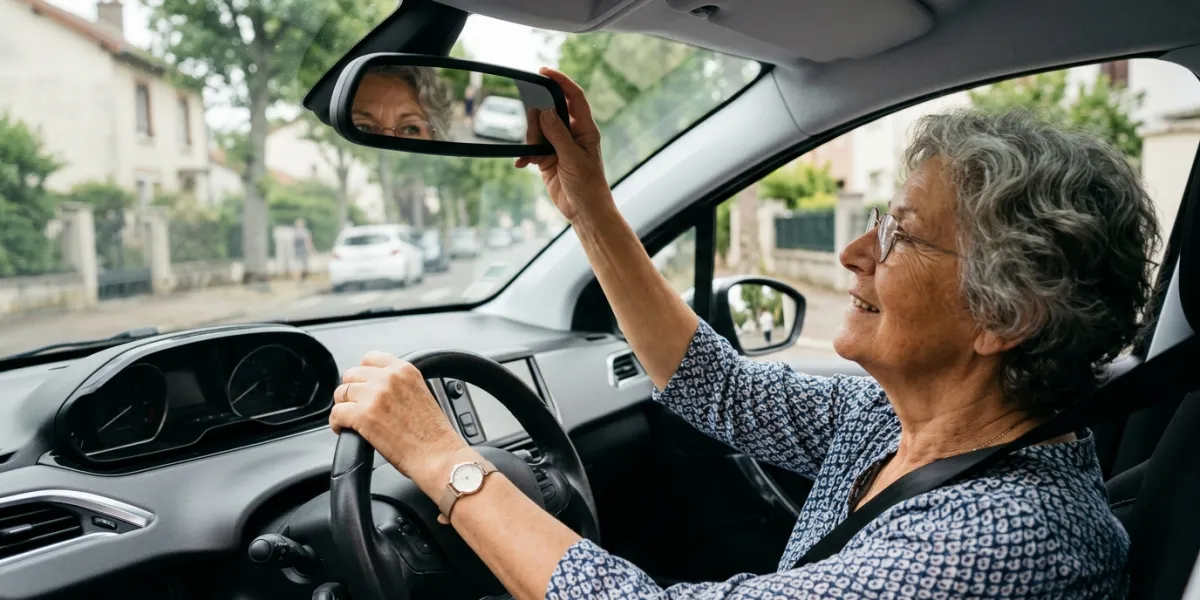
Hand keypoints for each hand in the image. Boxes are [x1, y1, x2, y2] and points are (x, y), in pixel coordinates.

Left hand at [330, 352, 475, 498]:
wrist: (438, 455)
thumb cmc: (432, 433)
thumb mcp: (421, 393)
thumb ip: (399, 384)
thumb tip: (376, 389)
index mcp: (404, 370)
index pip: (370, 358)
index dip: (362, 375)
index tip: (362, 386)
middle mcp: (388, 378)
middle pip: (351, 375)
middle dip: (351, 392)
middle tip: (356, 407)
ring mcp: (374, 395)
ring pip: (341, 393)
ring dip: (343, 407)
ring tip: (350, 420)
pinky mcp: (363, 415)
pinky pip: (336, 413)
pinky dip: (337, 423)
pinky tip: (344, 430)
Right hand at [516, 67, 610, 222]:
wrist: (584, 211)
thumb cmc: (588, 186)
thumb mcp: (573, 158)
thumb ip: (558, 134)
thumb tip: (545, 111)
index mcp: (586, 129)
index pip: (574, 97)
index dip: (561, 81)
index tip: (544, 72)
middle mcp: (573, 134)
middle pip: (551, 111)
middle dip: (539, 118)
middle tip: (534, 128)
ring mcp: (559, 146)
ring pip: (538, 130)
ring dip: (531, 140)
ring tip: (535, 157)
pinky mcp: (547, 159)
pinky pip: (532, 150)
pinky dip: (525, 155)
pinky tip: (521, 164)